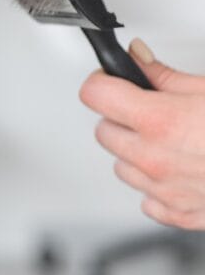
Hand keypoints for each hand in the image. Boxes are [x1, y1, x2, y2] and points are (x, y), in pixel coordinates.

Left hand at [80, 39, 204, 229]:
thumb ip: (165, 76)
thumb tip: (137, 60)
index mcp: (159, 121)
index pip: (94, 94)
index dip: (103, 81)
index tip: (114, 79)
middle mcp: (154, 158)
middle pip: (104, 131)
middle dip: (121, 117)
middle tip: (150, 108)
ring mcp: (165, 191)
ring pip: (122, 166)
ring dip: (137, 151)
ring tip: (172, 140)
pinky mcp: (180, 215)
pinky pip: (147, 200)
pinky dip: (157, 185)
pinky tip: (179, 169)